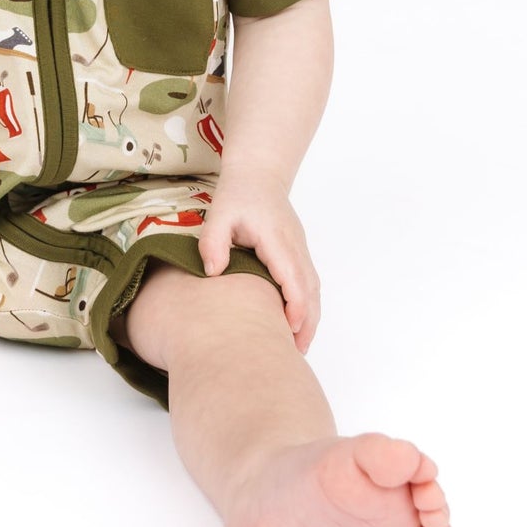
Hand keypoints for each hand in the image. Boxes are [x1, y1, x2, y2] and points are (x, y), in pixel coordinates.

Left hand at [196, 171, 320, 352]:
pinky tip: (298, 322)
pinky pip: (309, 282)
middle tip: (297, 352)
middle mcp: (294, 245)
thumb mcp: (219, 213)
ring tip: (300, 345)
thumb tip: (212, 272)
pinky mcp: (298, 252)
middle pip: (310, 288)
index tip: (289, 328)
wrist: (258, 174)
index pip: (292, 275)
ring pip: (314, 287)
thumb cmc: (238, 194)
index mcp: (276, 238)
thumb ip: (213, 242)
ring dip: (311, 316)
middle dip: (307, 320)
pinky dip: (308, 304)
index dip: (294, 303)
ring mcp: (300, 249)